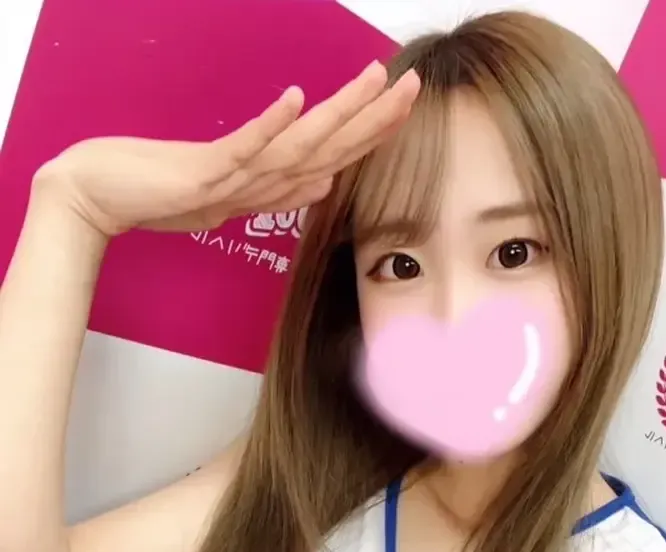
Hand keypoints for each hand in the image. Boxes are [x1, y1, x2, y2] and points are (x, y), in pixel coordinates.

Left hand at [33, 62, 419, 237]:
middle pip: (327, 153)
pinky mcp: (204, 174)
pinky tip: (298, 99)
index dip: (369, 133)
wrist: (101, 200)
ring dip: (339, 117)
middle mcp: (260, 187)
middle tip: (411, 87)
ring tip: (374, 83)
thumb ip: (274, 184)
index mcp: (268, 187)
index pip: (331, 158)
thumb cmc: (158, 190)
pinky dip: (271, 126)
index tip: (403, 104)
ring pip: (299, 150)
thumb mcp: (225, 187)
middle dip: (372, 121)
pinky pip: (244, 149)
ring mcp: (235, 182)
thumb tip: (321, 182)